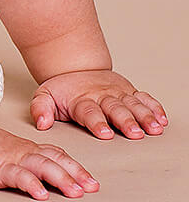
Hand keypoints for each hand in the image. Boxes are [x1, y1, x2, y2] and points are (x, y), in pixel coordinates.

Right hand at [0, 126, 97, 199]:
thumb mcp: (4, 149)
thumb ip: (21, 157)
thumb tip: (36, 172)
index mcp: (25, 148)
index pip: (55, 154)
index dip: (74, 166)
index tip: (89, 180)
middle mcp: (23, 152)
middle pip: (55, 160)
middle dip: (76, 174)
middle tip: (92, 187)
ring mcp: (11, 159)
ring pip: (42, 166)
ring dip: (60, 179)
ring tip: (75, 192)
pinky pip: (17, 175)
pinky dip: (31, 183)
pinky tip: (40, 194)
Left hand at [31, 70, 168, 139]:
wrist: (76, 68)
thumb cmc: (64, 90)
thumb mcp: (46, 96)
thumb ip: (41, 109)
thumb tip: (41, 123)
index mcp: (81, 100)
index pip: (89, 112)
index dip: (97, 122)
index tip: (104, 133)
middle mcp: (102, 96)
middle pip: (115, 109)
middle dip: (126, 121)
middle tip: (134, 133)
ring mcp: (117, 94)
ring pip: (133, 105)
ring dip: (144, 116)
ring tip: (154, 128)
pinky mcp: (129, 92)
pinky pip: (144, 98)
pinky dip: (154, 107)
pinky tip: (162, 119)